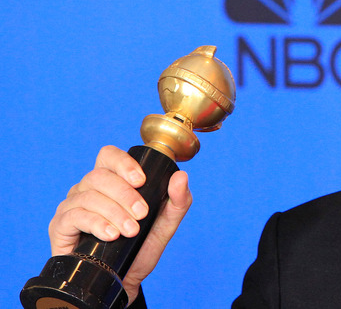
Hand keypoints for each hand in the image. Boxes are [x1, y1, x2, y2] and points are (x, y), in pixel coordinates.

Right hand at [48, 145, 192, 303]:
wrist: (123, 281)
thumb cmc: (140, 247)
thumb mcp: (165, 224)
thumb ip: (178, 201)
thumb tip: (181, 176)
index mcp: (111, 181)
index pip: (109, 156)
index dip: (123, 163)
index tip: (141, 180)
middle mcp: (88, 189)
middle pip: (99, 176)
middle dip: (125, 195)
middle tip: (142, 214)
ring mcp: (72, 206)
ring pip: (88, 195)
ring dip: (114, 212)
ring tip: (130, 230)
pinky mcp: (60, 226)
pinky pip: (74, 216)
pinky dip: (95, 223)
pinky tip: (110, 235)